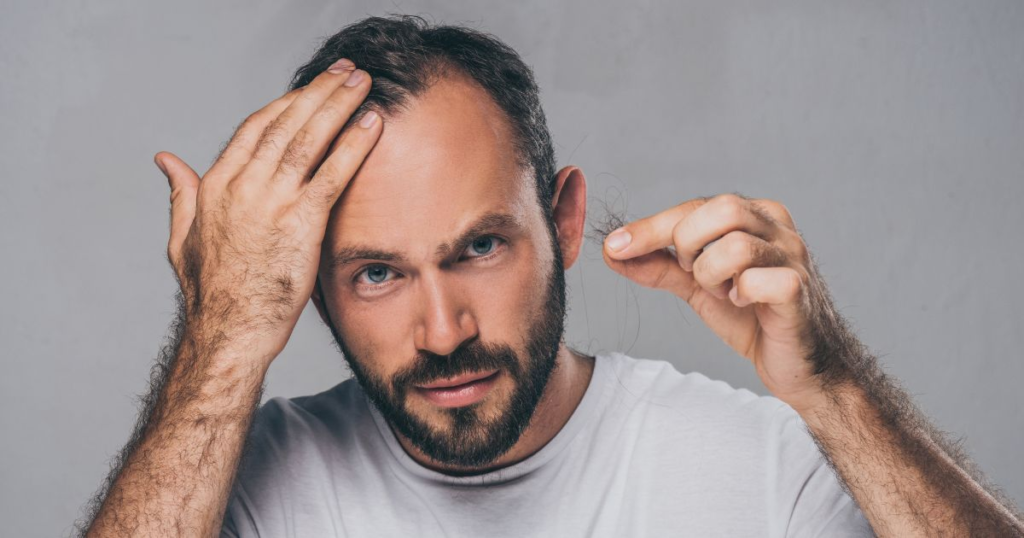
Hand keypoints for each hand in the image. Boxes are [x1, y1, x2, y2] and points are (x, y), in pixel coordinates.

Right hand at [154, 59, 380, 365]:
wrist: (229, 332)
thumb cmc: (212, 293)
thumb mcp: (183, 238)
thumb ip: (180, 193)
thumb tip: (165, 160)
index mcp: (215, 185)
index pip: (254, 128)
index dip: (286, 104)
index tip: (310, 90)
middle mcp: (241, 186)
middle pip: (285, 123)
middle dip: (318, 92)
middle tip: (345, 71)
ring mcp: (271, 202)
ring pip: (308, 138)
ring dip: (338, 105)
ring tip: (361, 83)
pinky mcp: (300, 222)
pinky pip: (333, 173)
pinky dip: (354, 144)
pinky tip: (372, 123)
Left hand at [602, 193, 847, 409]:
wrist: (797, 366)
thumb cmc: (750, 318)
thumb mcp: (696, 287)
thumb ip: (659, 266)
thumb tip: (612, 251)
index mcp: (753, 215)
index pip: (695, 207)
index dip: (652, 227)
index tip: (615, 246)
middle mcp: (777, 227)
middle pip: (722, 208)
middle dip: (689, 245)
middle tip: (694, 276)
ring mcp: (794, 256)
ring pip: (737, 246)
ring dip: (713, 276)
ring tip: (723, 294)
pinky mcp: (799, 290)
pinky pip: (761, 281)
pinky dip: (741, 294)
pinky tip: (744, 305)